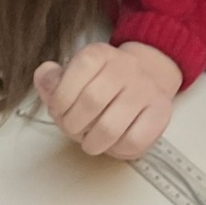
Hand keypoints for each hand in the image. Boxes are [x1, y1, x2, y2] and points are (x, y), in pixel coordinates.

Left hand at [35, 41, 179, 158]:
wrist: (145, 81)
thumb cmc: (102, 86)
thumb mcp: (73, 78)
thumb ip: (52, 81)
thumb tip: (44, 75)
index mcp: (100, 54)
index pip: (75, 73)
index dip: (60, 100)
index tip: (60, 110)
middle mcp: (126, 66)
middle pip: (91, 101)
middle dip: (73, 125)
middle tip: (74, 129)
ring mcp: (146, 89)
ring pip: (110, 127)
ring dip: (92, 143)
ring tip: (91, 140)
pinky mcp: (160, 111)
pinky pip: (134, 140)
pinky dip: (117, 149)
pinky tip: (114, 142)